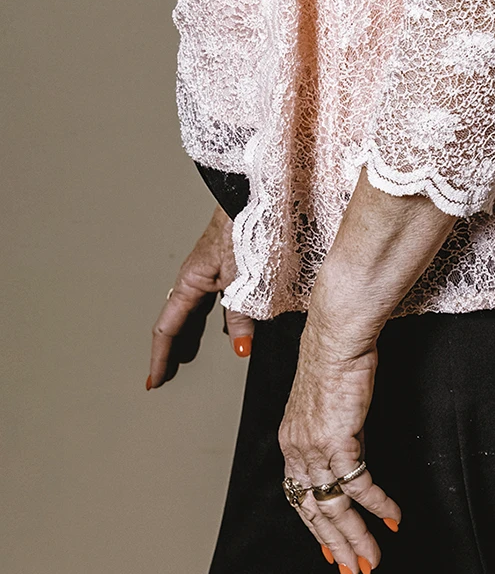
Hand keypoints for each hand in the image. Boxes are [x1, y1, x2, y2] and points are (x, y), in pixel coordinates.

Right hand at [146, 205, 255, 389]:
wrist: (259, 193)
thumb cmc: (244, 225)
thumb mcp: (241, 278)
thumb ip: (240, 314)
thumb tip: (239, 347)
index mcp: (190, 281)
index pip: (167, 328)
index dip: (160, 357)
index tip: (155, 381)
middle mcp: (198, 277)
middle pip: (181, 321)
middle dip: (175, 349)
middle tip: (170, 375)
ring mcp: (215, 269)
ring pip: (202, 311)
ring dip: (198, 334)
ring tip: (195, 357)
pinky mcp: (232, 262)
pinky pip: (221, 298)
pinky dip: (223, 318)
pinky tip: (235, 327)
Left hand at [278, 322, 401, 573]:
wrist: (337, 336)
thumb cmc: (336, 360)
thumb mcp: (329, 405)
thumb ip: (336, 436)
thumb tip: (351, 457)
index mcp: (291, 444)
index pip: (299, 499)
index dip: (316, 528)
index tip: (331, 551)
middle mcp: (298, 451)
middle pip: (315, 512)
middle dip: (337, 546)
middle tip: (354, 570)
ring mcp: (316, 448)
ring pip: (335, 507)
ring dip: (357, 537)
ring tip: (374, 559)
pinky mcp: (339, 439)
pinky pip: (360, 484)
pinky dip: (378, 505)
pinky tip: (394, 518)